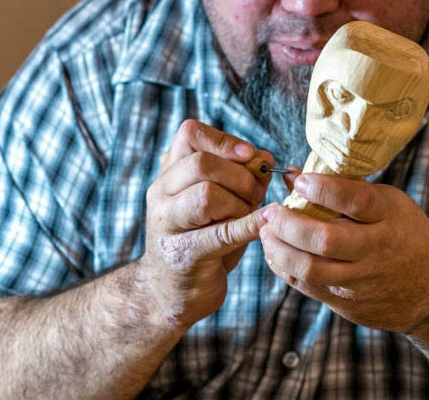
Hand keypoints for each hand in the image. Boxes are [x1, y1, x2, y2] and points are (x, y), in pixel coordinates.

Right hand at [138, 119, 274, 328]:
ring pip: (206, 194)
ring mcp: (168, 226)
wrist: (171, 294)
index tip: (249, 155)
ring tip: (248, 215)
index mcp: (170, 176)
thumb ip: (243, 179)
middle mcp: (162, 196)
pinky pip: (221, 233)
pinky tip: (266, 221)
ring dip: (240, 203)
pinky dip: (250, 224)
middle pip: (200, 163)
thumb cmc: (203, 243)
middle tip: (255, 194)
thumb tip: (266, 158)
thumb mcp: (223, 205)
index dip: (224, 140)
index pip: (190, 134)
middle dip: (239, 175)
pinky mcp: (184, 255)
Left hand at [258, 172, 428, 333]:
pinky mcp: (349, 302)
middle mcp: (375, 249)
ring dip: (279, 249)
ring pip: (311, 269)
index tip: (301, 181)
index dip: (324, 190)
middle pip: (325, 240)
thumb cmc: (405, 234)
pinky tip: (276, 253)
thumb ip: (345, 189)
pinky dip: (285, 268)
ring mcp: (362, 280)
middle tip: (269, 211)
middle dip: (288, 224)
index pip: (355, 201)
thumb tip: (294, 175)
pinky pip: (308, 287)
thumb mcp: (389, 203)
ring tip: (266, 232)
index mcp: (388, 216)